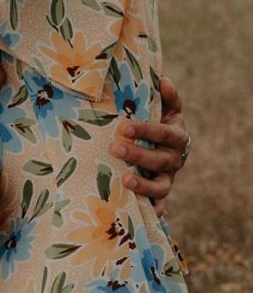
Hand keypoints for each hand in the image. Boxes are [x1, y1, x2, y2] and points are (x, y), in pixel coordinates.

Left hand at [110, 76, 187, 215]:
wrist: (168, 149)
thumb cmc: (160, 125)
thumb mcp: (166, 110)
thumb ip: (167, 97)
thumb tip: (163, 80)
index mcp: (176, 137)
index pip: (163, 134)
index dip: (146, 130)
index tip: (125, 126)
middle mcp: (174, 160)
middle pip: (159, 160)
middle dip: (138, 156)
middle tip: (115, 149)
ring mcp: (168, 180)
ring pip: (160, 187)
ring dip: (143, 186)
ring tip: (124, 180)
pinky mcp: (160, 196)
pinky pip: (158, 207)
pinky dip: (151, 212)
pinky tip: (136, 212)